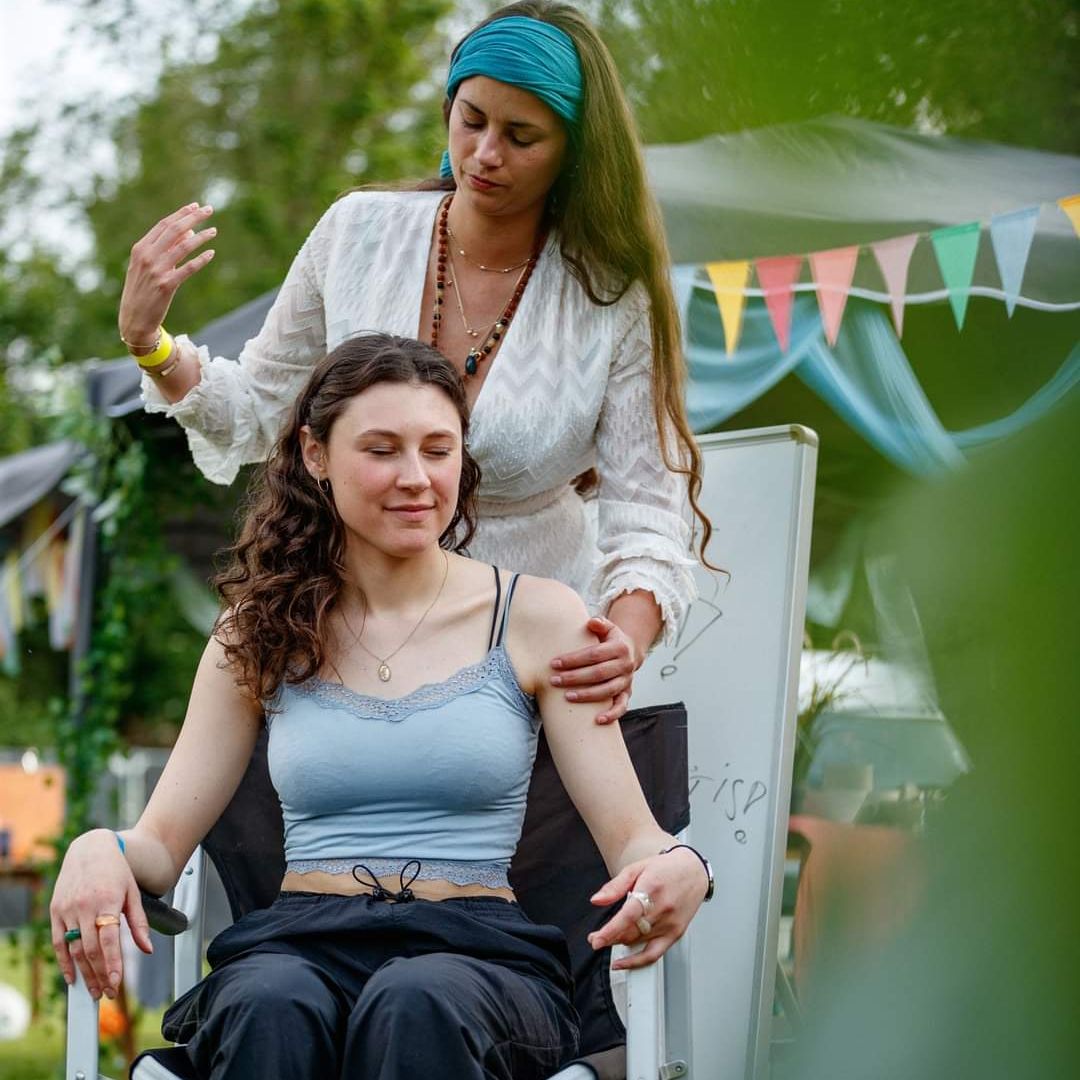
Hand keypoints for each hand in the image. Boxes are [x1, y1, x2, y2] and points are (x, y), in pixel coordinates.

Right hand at [50, 830, 152, 999]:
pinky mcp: (56, 912)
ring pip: (74, 949)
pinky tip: (72, 977)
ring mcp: (67, 910)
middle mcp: (84, 907)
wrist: (90, 849)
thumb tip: (147, 949)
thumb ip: (138, 923)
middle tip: (107, 993)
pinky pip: (58, 943)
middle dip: (99, 974)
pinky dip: (64, 962)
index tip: (116, 984)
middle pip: (91, 950)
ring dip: (83, 973)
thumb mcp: (133, 893)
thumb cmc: (116, 871)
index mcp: (107, 902)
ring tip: (93, 990)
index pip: (109, 940)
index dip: (111, 964)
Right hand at [118, 202, 216, 343]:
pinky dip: (200, 259)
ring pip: (182, 247)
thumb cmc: (143, 291)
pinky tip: (211, 253)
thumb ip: (166, 250)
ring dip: (201, 236)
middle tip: (209, 209)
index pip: (164, 225)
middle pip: (174, 230)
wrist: (134, 319)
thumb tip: (189, 233)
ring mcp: (156, 270)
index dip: (181, 214)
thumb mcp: (149, 267)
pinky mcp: (166, 285)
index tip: (195, 206)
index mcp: (140, 249)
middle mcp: (147, 256)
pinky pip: (187, 268)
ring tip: (214, 230)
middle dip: (193, 218)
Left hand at [550, 616, 639, 723]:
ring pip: (607, 691)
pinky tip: (597, 720)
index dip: (573, 660)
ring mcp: (626, 681)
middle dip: (574, 678)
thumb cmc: (611, 640)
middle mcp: (625, 665)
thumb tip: (591, 622)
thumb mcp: (608, 628)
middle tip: (554, 680)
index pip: (594, 654)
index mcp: (619, 647)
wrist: (630, 653)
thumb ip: (600, 623)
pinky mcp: (627, 694)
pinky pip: (622, 707)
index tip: (554, 663)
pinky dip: (612, 714)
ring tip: (567, 697)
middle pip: (598, 673)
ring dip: (587, 695)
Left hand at [585, 846, 707, 968]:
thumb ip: (615, 886)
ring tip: (607, 940)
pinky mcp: (676, 933)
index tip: (597, 940)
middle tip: (595, 937)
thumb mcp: (636, 868)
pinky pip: (655, 954)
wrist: (693, 871)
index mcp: (651, 889)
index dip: (611, 931)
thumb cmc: (665, 869)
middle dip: (610, 938)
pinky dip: (637, 961)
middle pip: (631, 932)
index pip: (629, 916)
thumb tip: (596, 900)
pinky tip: (624, 962)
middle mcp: (663, 909)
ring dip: (620, 944)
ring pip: (639, 942)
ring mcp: (670, 924)